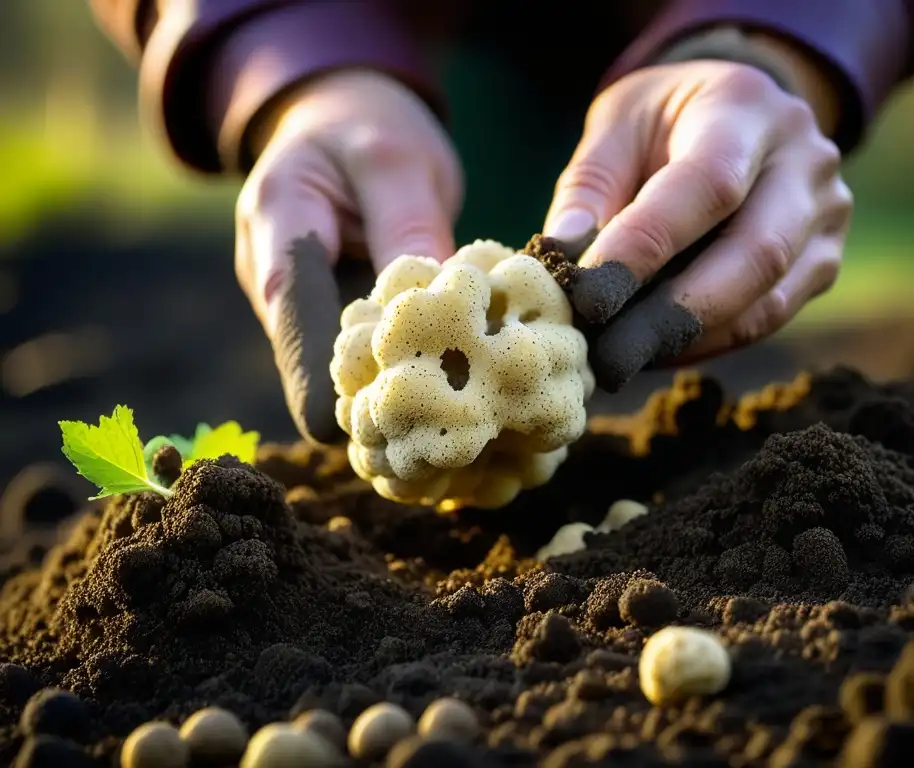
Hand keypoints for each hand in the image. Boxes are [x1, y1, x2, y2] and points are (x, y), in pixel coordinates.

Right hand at [235, 70, 461, 442]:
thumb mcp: (398, 160)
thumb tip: (436, 307)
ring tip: (457, 404)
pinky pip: (358, 356)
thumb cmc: (366, 128)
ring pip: (336, 369)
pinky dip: (397, 369)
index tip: (376, 425)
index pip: (295, 328)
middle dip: (371, 395)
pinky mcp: (328, 315)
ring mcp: (298, 304)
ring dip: (389, 386)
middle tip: (446, 420)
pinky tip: (450, 380)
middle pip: (314, 365)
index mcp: (279, 230)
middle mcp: (274, 280)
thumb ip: (409, 228)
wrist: (337, 116)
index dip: (330, 386)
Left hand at [545, 60, 852, 390]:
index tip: (587, 298)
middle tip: (605, 358)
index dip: (646, 248)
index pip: (707, 185)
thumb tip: (560, 257)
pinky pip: (768, 317)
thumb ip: (588, 187)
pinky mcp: (822, 262)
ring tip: (620, 361)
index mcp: (746, 106)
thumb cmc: (665, 119)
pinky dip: (707, 342)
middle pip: (754, 253)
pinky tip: (655, 352)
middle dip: (670, 315)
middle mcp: (804, 160)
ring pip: (767, 300)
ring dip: (687, 340)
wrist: (739, 112)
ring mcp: (825, 215)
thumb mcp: (617, 125)